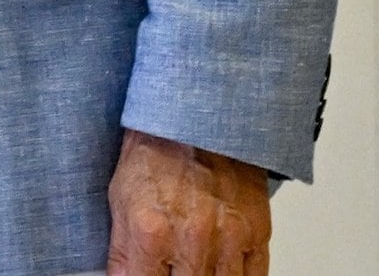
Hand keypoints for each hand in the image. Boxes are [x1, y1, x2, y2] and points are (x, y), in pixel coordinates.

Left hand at [105, 129, 269, 274]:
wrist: (196, 118)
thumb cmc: (155, 153)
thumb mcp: (120, 200)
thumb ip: (123, 252)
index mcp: (152, 232)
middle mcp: (193, 239)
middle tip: (171, 267)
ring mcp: (230, 239)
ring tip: (193, 266)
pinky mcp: (258, 233)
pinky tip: (219, 270)